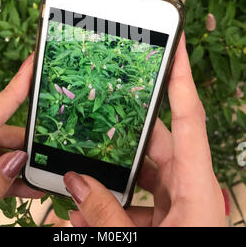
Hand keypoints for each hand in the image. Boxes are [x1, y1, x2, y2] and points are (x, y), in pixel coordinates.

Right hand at [64, 34, 226, 226]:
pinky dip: (110, 203)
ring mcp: (177, 203)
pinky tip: (83, 210)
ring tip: (76, 180)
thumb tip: (77, 182)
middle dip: (118, 138)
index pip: (189, 118)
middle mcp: (190, 188)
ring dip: (106, 178)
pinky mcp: (165, 217)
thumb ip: (107, 213)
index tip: (175, 47)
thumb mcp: (141, 242)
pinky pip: (135, 200)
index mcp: (198, 187)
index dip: (182, 80)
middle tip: (93, 120)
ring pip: (138, 175)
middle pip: (153, 145)